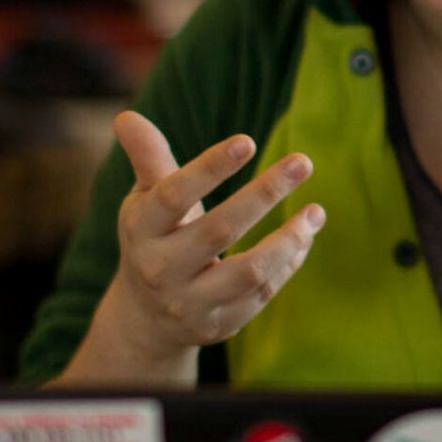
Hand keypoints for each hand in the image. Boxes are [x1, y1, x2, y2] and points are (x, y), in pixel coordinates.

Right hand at [94, 111, 322, 364]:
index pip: (174, 194)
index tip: (248, 140)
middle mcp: (161, 268)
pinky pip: (262, 294)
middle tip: (303, 161)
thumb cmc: (154, 239)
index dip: (210, 167)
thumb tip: (126, 116)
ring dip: (289, 239)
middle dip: (265, 192)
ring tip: (315, 211)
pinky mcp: (219, 326)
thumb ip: (147, 158)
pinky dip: (288, 264)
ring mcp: (190, 302)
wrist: (145, 318)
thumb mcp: (145, 201)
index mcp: (142, 228)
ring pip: (249, 272)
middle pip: (220, 229)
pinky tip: (303, 238)